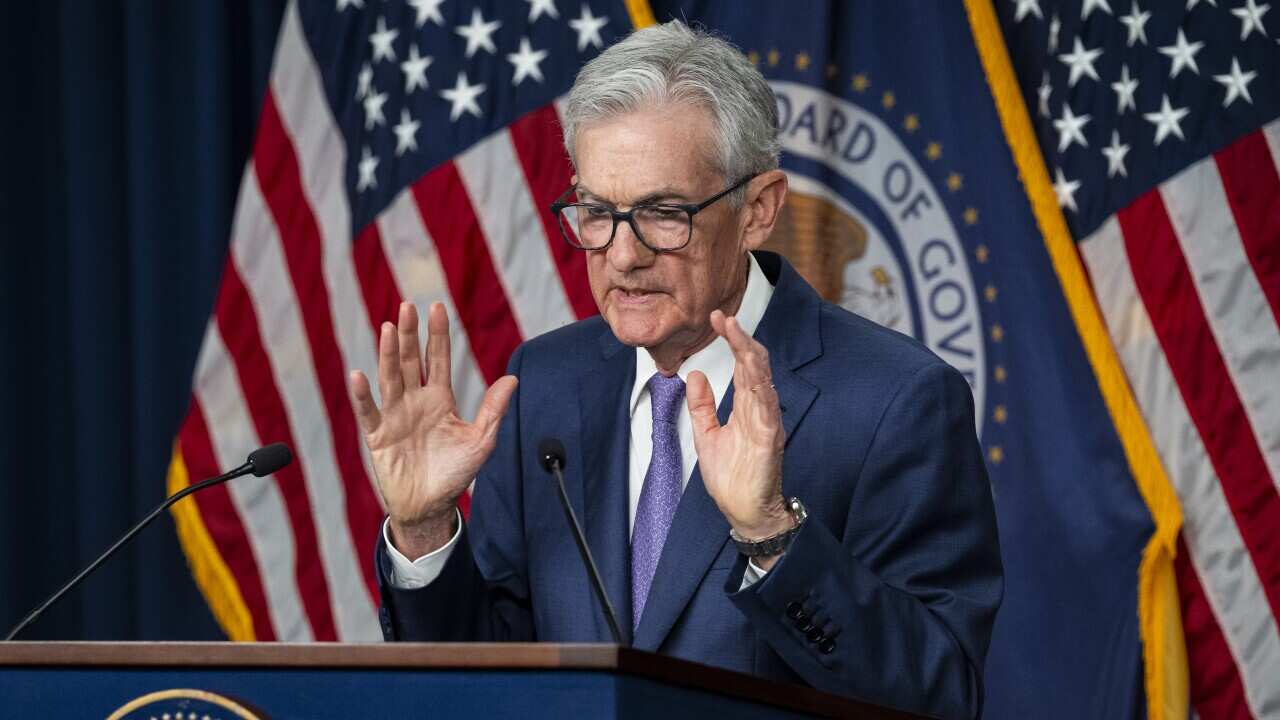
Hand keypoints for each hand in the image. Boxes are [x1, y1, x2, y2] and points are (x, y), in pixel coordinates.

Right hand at [349, 302, 517, 557]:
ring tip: (389, 328)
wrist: (430, 506)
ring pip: (390, 378)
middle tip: (408, 307)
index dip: (437, 334)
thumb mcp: (481, 441)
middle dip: (410, 334)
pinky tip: (359, 375)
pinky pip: (368, 411)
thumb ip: (493, 409)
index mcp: (439, 398)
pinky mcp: (378, 435)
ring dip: (388, 353)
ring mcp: (394, 415)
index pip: (437, 359)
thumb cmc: (455, 473)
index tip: (437, 307)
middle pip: (410, 361)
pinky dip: (362, 394)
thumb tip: (513, 378)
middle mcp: (415, 401)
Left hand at [687, 310, 791, 568]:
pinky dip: (759, 385)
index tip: (717, 318)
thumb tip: (695, 375)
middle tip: (723, 316)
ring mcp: (767, 422)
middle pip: (755, 365)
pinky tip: (752, 368)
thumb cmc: (732, 478)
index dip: (733, 340)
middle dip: (740, 338)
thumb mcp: (707, 436)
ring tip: (735, 332)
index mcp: (747, 406)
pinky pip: (766, 407)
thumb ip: (702, 407)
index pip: (743, 364)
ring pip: (762, 380)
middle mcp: (760, 409)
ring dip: (749, 354)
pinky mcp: (770, 439)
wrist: (744, 513)